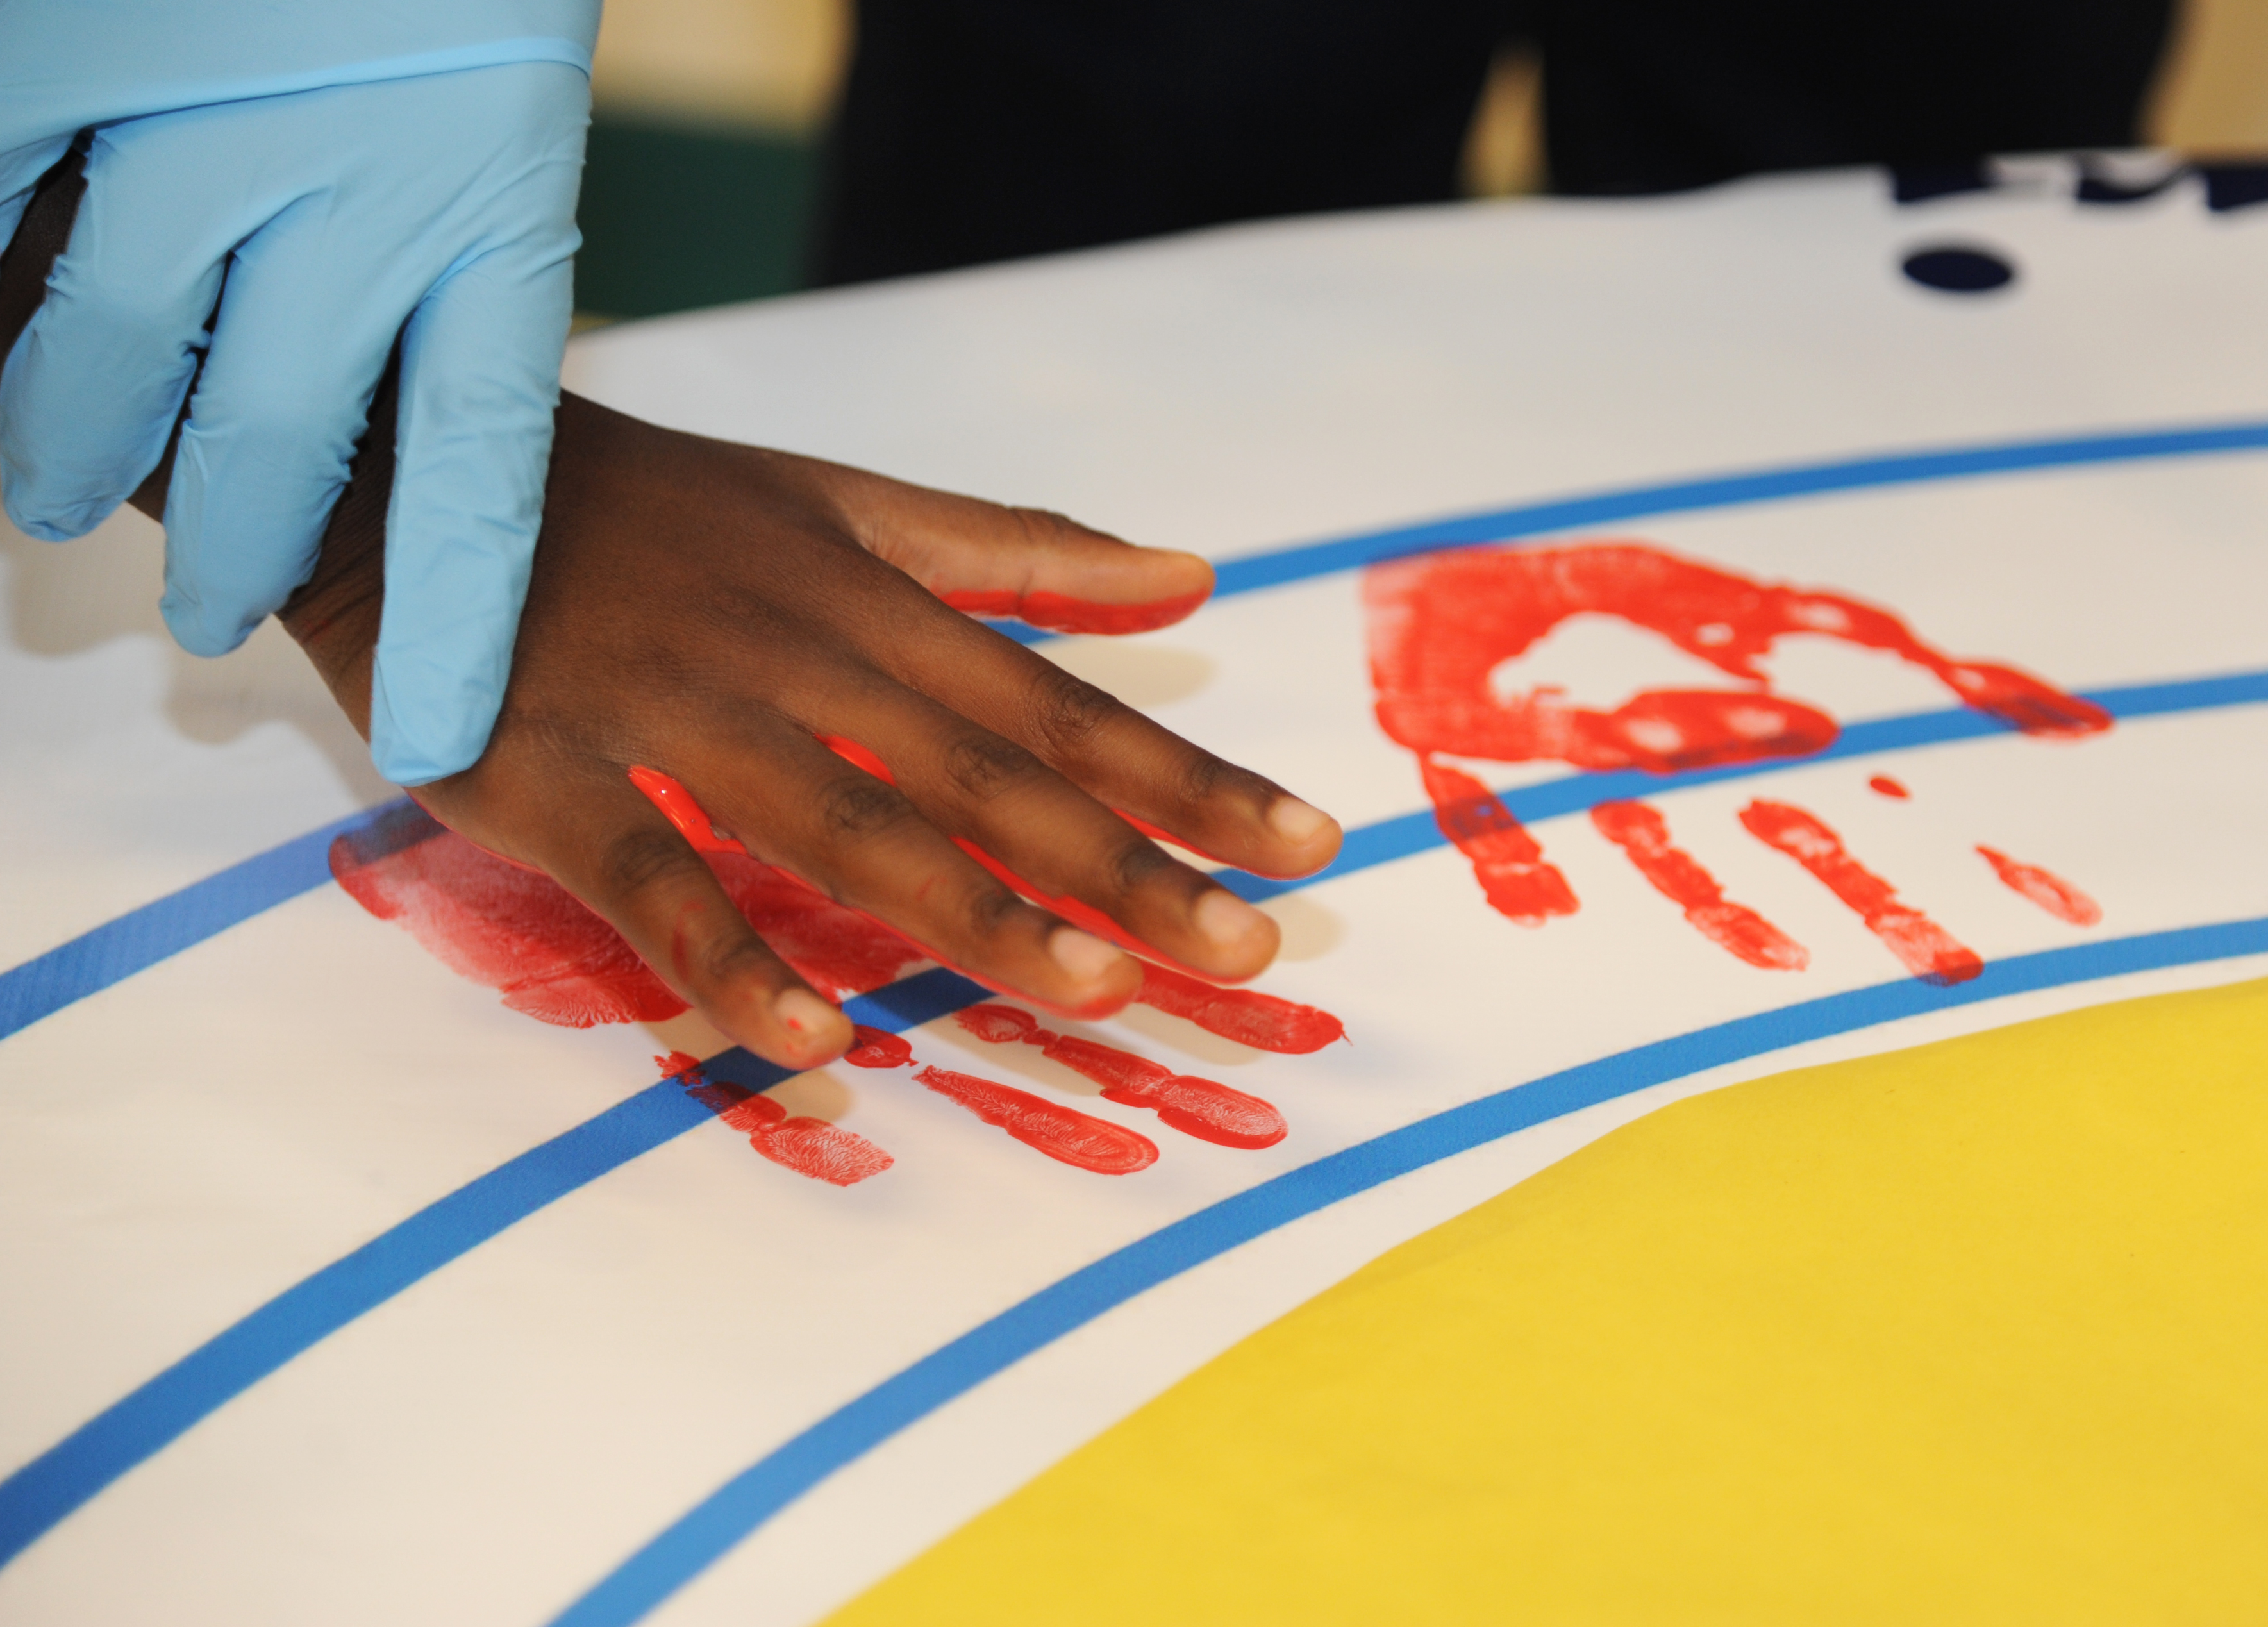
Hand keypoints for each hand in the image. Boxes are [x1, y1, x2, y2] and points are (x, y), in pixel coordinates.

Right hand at [0, 56, 587, 784]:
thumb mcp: (488, 104)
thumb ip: (448, 260)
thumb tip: (379, 426)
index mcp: (494, 202)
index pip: (486, 466)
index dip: (462, 620)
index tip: (443, 742)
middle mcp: (358, 177)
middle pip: (273, 439)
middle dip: (228, 549)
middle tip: (202, 612)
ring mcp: (200, 115)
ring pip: (110, 347)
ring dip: (66, 439)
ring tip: (48, 491)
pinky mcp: (68, 51)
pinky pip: (3, 205)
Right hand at [281, 394, 1344, 1069]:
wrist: (417, 461)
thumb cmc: (656, 508)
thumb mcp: (842, 503)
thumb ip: (1012, 550)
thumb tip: (1188, 574)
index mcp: (872, 601)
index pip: (1058, 703)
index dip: (1184, 777)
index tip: (1304, 848)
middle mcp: (799, 658)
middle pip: (986, 776)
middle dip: (1125, 864)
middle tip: (1249, 952)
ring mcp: (676, 718)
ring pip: (850, 826)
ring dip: (974, 912)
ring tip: (1095, 990)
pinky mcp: (552, 777)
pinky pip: (656, 883)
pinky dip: (735, 965)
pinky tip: (820, 1049)